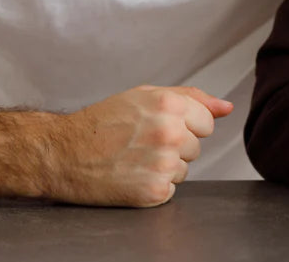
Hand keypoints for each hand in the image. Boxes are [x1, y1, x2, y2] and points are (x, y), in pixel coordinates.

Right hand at [54, 84, 232, 206]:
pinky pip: (170, 190)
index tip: (158, 127)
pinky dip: (152, 187)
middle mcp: (169, 133)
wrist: (62, 154)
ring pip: (184, 170)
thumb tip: (226, 108)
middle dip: (174, 147)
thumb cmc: (101, 123)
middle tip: (139, 143)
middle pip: (196, 148)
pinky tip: (130, 175)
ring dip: (163, 167)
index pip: (206, 123)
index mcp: (169, 105)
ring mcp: (163, 163)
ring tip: (133, 158)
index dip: (184, 126)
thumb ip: (191, 98)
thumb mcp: (144, 96)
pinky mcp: (154, 191)